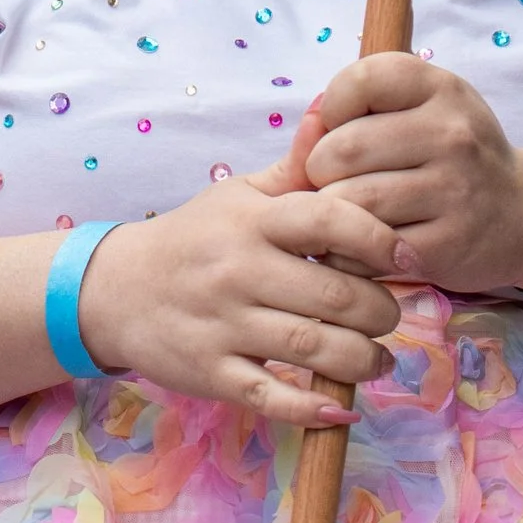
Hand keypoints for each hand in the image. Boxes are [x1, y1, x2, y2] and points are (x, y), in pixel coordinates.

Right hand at [76, 169, 400, 426]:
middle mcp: (239, 270)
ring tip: (379, 357)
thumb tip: (331, 114)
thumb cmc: (193, 237)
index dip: (380, 239)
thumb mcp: (237, 195)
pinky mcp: (210, 372)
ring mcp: (223, 325)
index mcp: (252, 221)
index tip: (407, 258)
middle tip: (390, 314)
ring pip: (313, 348)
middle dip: (380, 311)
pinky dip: (313, 408)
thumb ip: (294, 168)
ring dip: (362, 359)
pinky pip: (271, 396)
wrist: (115, 289)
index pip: (330, 220)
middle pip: (334, 294)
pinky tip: (343, 406)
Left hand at [291, 53, 522, 294]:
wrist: (522, 215)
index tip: (341, 127)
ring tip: (345, 213)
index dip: (331, 107)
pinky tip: (360, 244)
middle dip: (319, 170)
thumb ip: (360, 109)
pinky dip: (348, 252)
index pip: (359, 80)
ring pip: (349, 203)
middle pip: (341, 149)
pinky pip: (364, 250)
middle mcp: (452, 134)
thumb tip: (304, 128)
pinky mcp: (446, 247)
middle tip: (333, 181)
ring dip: (332, 214)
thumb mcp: (423, 109)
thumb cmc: (454, 155)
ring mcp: (453, 191)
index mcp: (441, 88)